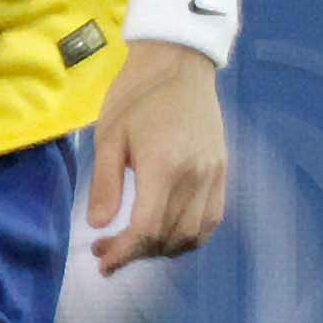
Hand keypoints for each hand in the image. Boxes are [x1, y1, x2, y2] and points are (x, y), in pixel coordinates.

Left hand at [89, 44, 226, 272]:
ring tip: (136, 243)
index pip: (147, 229)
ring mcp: (214, 174)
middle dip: (137, 253)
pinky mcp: (222, 170)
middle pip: (169, 237)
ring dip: (163, 249)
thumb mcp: (109, 135)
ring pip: (193, 234)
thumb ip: (105, 184)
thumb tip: (100, 225)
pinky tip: (166, 232)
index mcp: (164, 165)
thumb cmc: (137, 94)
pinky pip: (212, 219)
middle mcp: (195, 175)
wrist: (179, 62)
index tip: (102, 260)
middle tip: (108, 248)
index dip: (124, 252)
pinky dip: (190, 236)